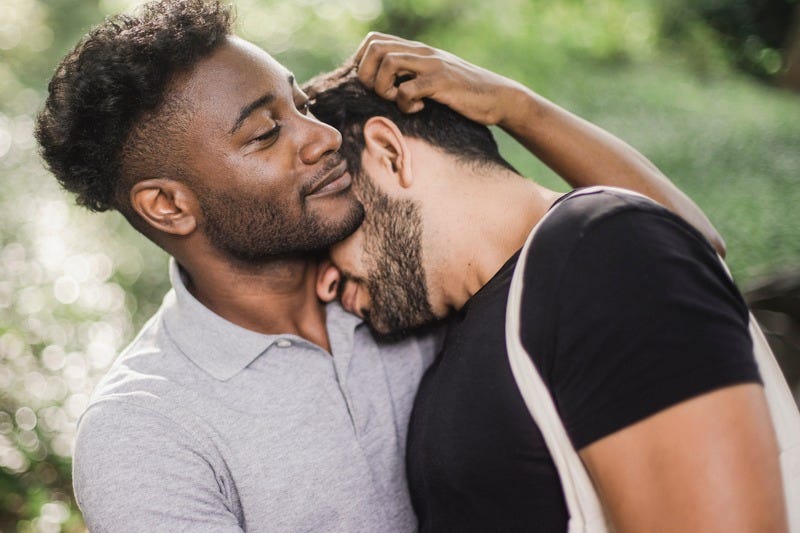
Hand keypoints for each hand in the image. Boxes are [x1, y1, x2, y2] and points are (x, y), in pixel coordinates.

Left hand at [352, 32, 523, 125]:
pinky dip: (405, 103)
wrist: (498, 97)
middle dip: (368, 76)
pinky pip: (408, 89)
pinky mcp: (442, 82)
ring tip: (399, 101)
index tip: (373, 86)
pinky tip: (419, 108)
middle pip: (374, 48)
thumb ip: (410, 75)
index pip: (373, 41)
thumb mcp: (432, 77)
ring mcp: (432, 65)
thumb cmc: (462, 93)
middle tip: (383, 95)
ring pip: (388, 63)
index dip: (363, 64)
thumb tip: (380, 86)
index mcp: (416, 50)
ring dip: (384, 88)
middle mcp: (421, 52)